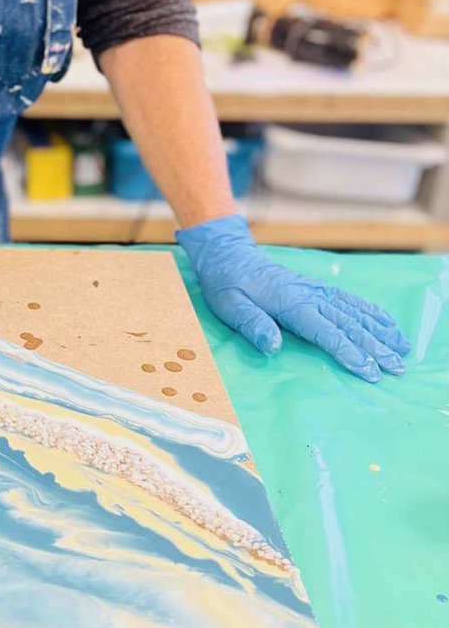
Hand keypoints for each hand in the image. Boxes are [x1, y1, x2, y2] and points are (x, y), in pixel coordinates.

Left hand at [176, 214, 409, 381]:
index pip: (326, 332)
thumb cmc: (226, 284)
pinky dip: (371, 312)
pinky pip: (350, 300)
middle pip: (348, 324)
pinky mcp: (316, 288)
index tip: (369, 372)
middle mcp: (309, 295)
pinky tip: (387, 323)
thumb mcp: (229, 305)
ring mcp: (315, 290)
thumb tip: (274, 346)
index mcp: (290, 303)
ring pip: (354, 311)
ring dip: (380, 331)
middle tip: (397, 369)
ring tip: (402, 349)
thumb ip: (252, 324)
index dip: (349, 352)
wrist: (228, 255)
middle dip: (374, 347)